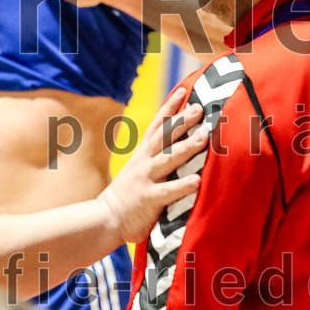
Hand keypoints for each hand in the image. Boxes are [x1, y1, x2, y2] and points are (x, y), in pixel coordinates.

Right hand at [97, 87, 207, 243]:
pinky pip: (168, 191)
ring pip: (168, 159)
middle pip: (165, 136)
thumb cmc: (128, 196)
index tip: (184, 90)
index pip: (157, 125)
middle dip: (182, 121)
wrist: (106, 218)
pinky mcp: (148, 198)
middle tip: (199, 108)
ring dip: (186, 147)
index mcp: (143, 154)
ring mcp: (146, 179)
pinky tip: (198, 181)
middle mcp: (144, 161)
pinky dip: (183, 185)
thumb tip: (179, 146)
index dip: (170, 107)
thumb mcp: (139, 170)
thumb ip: (156, 159)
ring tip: (204, 137)